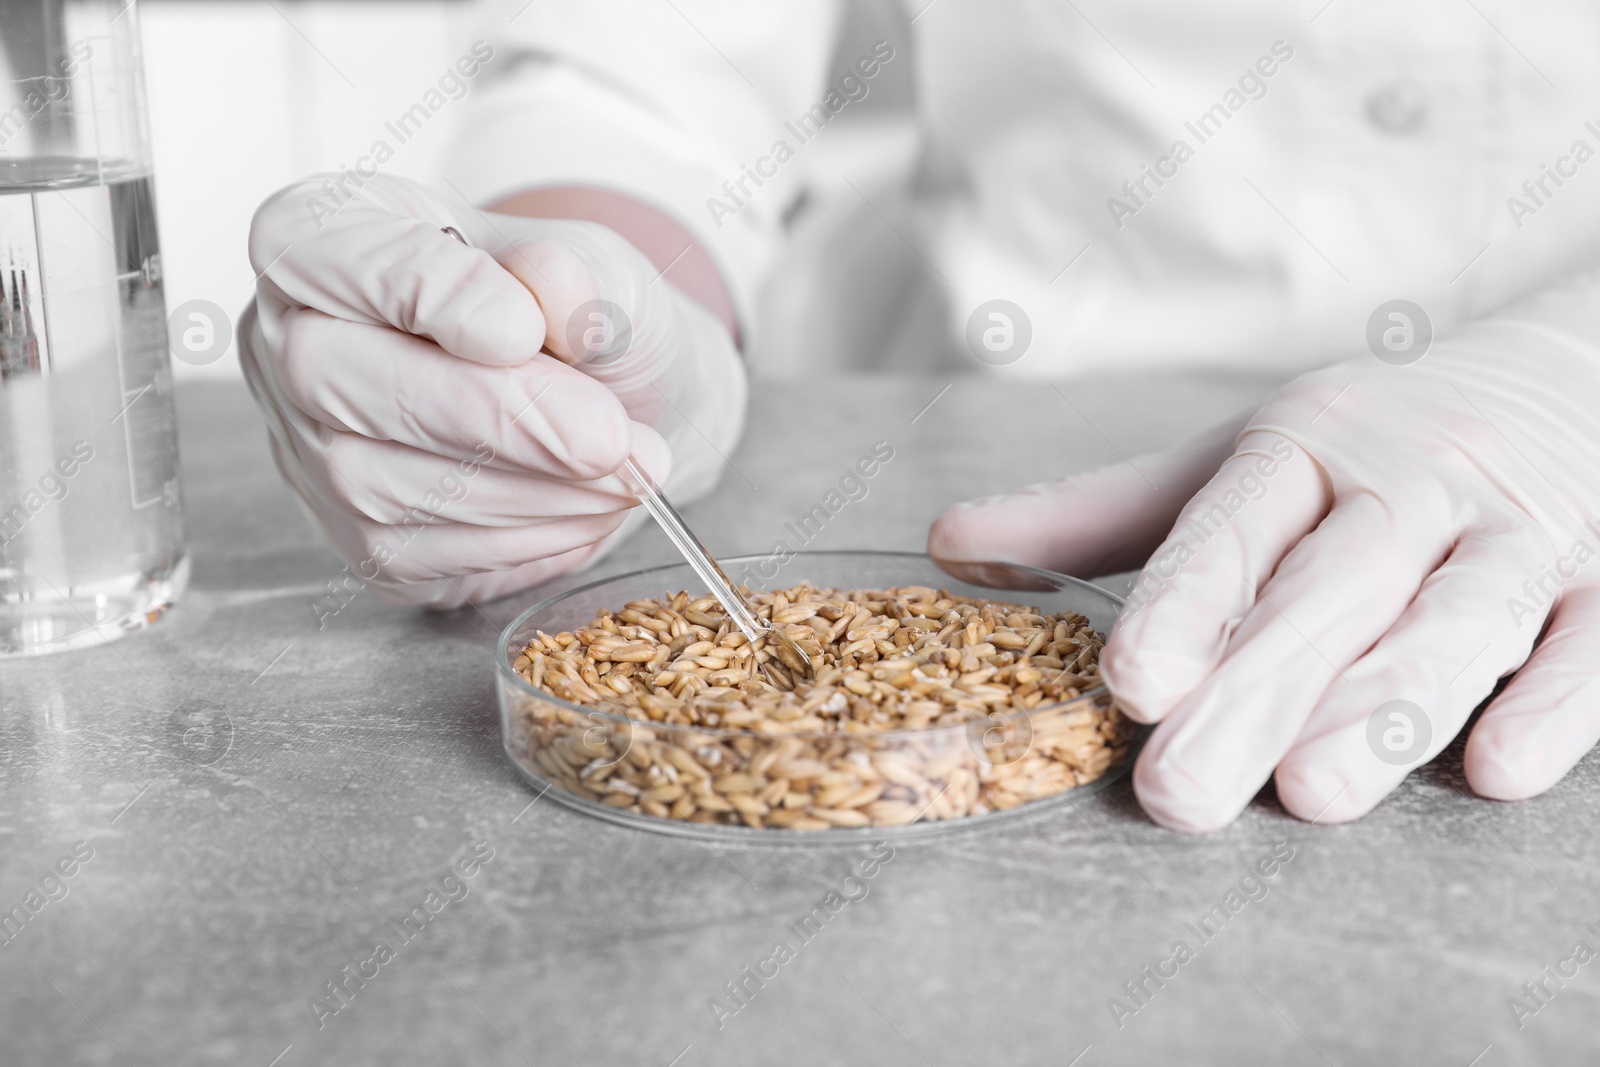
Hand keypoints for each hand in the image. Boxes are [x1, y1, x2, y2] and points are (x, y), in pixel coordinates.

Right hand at [240, 173, 744, 609]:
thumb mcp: (599, 262)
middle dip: (485, 415)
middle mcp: (287, 338)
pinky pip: (413, 552)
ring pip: (372, 481)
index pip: (324, 252)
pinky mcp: (354, 536)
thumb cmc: (576, 313)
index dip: (422, 294)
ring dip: (521, 489)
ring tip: (626, 472)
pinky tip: (589, 508)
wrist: (604, 398)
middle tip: (605, 436)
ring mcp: (309, 446)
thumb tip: (553, 299)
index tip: (523, 330)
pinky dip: (519, 539)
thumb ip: (580, 272)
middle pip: (329, 377)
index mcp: (321, 232)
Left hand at [930, 286, 1599, 830]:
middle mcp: (1405, 486)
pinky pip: (1589, 640)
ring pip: (1450, 623)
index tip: (1131, 681)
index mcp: (1301, 450)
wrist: (1568, 365)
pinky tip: (1496, 769)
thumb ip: (1102, 513)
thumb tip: (950, 544)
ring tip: (1312, 793)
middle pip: (1326, 594)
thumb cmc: (1368, 440)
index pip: (1231, 530)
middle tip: (1180, 791)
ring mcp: (1511, 532)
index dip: (1182, 604)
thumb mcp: (1236, 455)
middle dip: (1253, 693)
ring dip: (1382, 708)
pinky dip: (1552, 700)